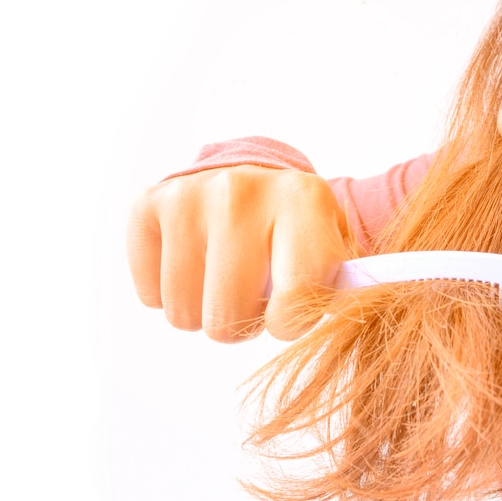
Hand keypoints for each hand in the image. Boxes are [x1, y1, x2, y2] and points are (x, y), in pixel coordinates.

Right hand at [126, 165, 351, 341]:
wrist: (249, 179)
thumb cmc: (296, 232)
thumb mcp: (332, 250)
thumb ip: (342, 287)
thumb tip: (353, 311)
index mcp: (302, 200)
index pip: (296, 298)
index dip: (290, 321)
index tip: (289, 309)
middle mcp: (241, 191)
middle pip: (226, 319)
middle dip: (240, 320)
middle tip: (252, 290)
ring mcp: (190, 196)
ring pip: (183, 313)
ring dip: (204, 310)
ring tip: (223, 277)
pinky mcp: (148, 204)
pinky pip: (149, 294)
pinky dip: (167, 292)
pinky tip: (191, 263)